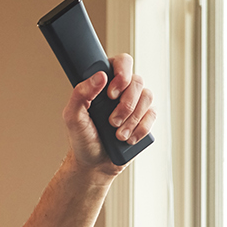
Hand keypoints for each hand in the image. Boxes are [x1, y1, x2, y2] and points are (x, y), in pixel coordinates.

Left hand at [65, 53, 154, 174]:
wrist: (93, 164)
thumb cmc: (82, 139)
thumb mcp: (73, 117)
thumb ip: (80, 94)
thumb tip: (101, 76)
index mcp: (104, 83)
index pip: (121, 62)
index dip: (122, 74)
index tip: (111, 94)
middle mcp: (122, 90)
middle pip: (137, 81)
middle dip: (126, 105)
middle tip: (112, 122)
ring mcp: (135, 104)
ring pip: (147, 97)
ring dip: (132, 119)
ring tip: (118, 135)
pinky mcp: (144, 118)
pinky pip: (153, 114)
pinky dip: (141, 128)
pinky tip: (128, 138)